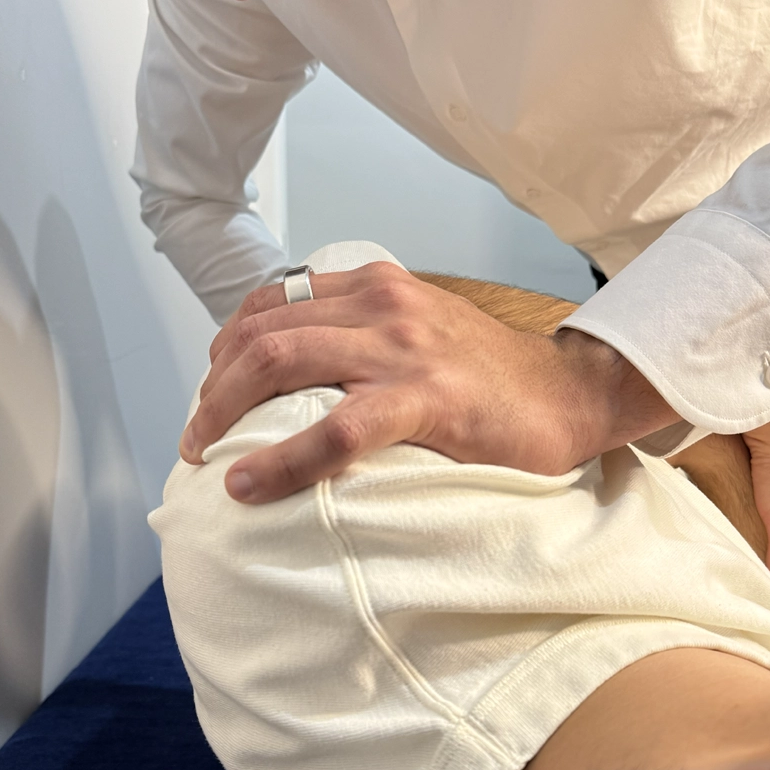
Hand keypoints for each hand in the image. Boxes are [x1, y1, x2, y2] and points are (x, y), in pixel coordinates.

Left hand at [180, 262, 680, 501]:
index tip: (215, 392)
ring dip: (224, 412)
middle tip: (200, 435)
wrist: (570, 392)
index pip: (271, 300)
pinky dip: (282, 459)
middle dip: (212, 387)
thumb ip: (362, 336)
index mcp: (374, 285)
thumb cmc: (489, 375)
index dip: (226, 347)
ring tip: (207, 454)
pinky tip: (249, 484)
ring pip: (280, 362)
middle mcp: (381, 302)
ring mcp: (402, 346)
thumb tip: (295, 377)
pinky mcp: (426, 396)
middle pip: (261, 332)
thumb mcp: (417, 332)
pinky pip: (336, 428)